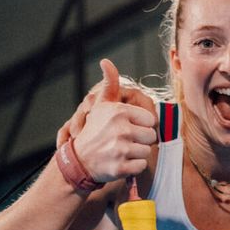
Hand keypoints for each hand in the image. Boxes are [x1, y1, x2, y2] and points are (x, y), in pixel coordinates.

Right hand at [64, 59, 156, 182]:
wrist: (78, 160)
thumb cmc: (94, 130)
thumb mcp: (101, 105)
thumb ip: (110, 83)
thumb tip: (106, 61)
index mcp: (119, 112)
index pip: (150, 120)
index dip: (142, 125)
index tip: (129, 128)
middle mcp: (120, 129)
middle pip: (151, 136)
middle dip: (141, 140)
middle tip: (125, 141)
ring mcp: (120, 149)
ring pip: (147, 151)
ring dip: (136, 153)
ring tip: (122, 151)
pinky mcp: (120, 167)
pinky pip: (141, 166)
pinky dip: (133, 166)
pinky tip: (121, 162)